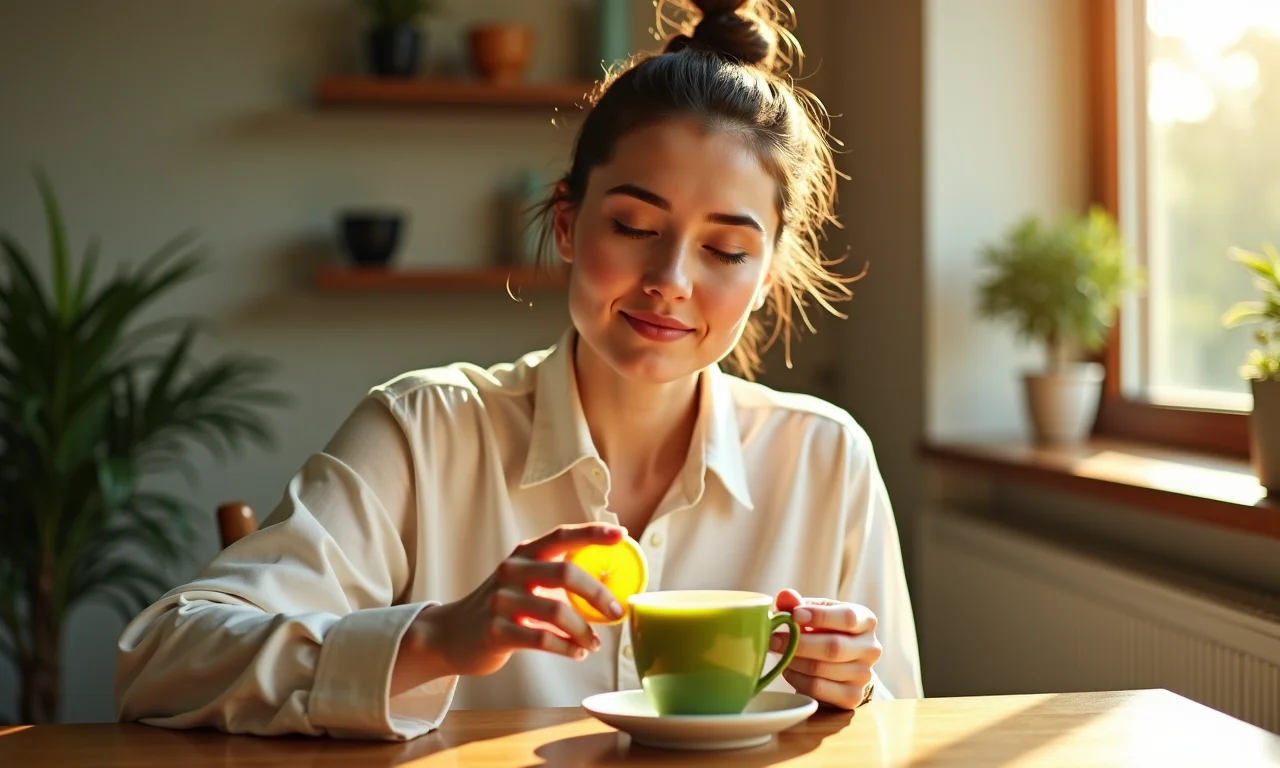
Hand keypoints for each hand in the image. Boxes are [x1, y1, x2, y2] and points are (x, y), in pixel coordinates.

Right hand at [395, 523, 626, 686]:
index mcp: (523, 554)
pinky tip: (576, 653)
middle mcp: (512, 571)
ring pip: (557, 612)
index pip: (561, 536)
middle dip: (597, 593)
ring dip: (584, 631)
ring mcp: (501, 601)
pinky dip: (567, 648)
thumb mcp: (523, 582)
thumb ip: (555, 579)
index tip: (622, 535)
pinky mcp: (496, 631)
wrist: (451, 634)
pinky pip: (542, 640)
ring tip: (594, 644)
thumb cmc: (500, 608)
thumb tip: (607, 588)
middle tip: (616, 612)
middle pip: (565, 574)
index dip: (592, 533)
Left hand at [771, 589, 880, 709]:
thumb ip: (798, 604)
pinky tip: (788, 670)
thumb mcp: (815, 613)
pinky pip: (817, 688)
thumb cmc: (825, 631)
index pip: (848, 617)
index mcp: (866, 621)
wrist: (841, 665)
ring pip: (822, 669)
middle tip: (773, 639)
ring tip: (779, 654)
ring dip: (793, 661)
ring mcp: (864, 675)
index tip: (794, 615)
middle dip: (798, 643)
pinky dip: (796, 679)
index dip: (820, 616)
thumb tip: (785, 596)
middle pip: (834, 647)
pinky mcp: (852, 697)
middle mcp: (871, 648)